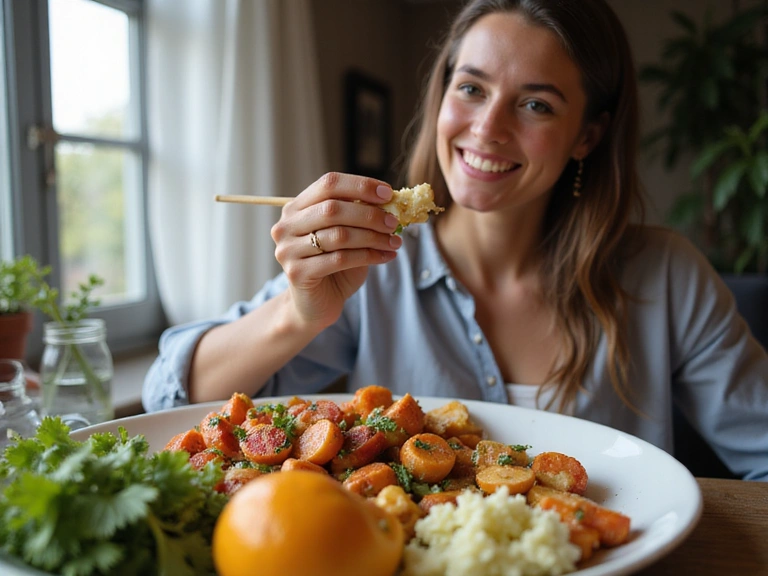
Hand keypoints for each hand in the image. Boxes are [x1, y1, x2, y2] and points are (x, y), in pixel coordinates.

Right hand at [270, 172, 401, 329]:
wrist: (316, 305)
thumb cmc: (334, 267)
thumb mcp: (348, 235)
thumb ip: (360, 216)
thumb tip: (392, 201)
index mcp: (297, 208)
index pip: (328, 184)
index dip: (360, 185)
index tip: (388, 193)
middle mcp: (286, 226)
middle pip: (332, 209)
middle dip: (369, 214)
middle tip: (394, 222)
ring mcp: (288, 250)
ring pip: (339, 235)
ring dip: (373, 237)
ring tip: (395, 242)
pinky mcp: (297, 273)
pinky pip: (339, 259)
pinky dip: (368, 256)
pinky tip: (386, 257)